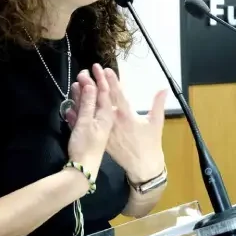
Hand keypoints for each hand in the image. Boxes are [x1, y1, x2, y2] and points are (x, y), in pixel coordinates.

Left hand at [67, 67, 166, 184]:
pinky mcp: (99, 138)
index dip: (110, 81)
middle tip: (86, 71)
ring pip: (91, 111)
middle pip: (101, 100)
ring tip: (76, 83)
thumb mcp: (156, 123)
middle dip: (94, 84)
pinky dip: (79, 115)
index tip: (104, 69)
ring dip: (83, 96)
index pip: (117, 95)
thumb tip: (164, 89)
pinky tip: (71, 106)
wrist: (142, 166)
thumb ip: (158, 105)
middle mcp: (113, 121)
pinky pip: (87, 125)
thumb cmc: (150, 143)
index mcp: (127, 116)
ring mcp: (104, 130)